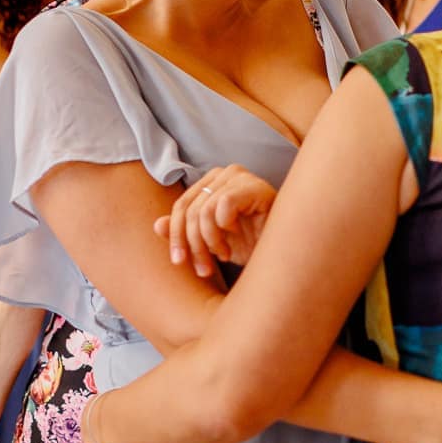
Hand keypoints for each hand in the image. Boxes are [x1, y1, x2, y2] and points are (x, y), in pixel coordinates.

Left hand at [155, 166, 277, 277]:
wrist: (284, 255)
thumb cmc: (251, 244)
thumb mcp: (211, 243)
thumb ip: (185, 232)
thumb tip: (157, 224)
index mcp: (212, 182)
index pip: (181, 206)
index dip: (176, 236)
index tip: (179, 263)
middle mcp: (225, 173)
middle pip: (189, 210)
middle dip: (193, 245)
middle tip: (204, 269)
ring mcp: (240, 176)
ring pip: (203, 211)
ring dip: (210, 242)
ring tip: (223, 256)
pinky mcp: (254, 186)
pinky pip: (222, 205)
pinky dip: (224, 228)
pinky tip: (236, 238)